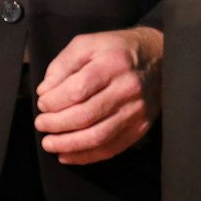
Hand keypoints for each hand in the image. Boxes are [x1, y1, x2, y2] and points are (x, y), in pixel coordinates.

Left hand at [34, 25, 162, 164]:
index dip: (53, 102)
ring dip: (67, 144)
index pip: (77, 90)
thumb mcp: (88, 44)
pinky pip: (110, 148)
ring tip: (49, 143)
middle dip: (55, 125)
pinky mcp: (141, 126)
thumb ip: (62, 64)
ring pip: (97, 137)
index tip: (42, 103)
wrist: (158, 57)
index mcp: (112, 64)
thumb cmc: (117, 50)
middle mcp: (128, 88)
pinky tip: (67, 154)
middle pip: (85, 116)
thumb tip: (45, 92)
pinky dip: (85, 156)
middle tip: (41, 124)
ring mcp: (137, 110)